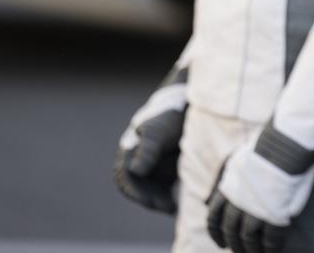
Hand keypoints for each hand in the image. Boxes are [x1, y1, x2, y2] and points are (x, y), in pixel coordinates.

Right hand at [114, 76, 186, 213]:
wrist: (188, 105)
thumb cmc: (169, 117)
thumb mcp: (158, 132)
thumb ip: (148, 150)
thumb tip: (135, 171)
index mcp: (130, 151)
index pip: (125, 177)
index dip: (136, 191)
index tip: (149, 201)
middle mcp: (137, 160)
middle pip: (138, 187)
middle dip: (150, 199)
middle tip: (166, 208)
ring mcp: (151, 164)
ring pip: (150, 188)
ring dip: (159, 199)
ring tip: (174, 208)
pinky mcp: (165, 167)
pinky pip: (163, 186)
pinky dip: (168, 194)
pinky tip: (179, 201)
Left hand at [205, 123, 313, 252]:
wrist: (285, 145)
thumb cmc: (262, 149)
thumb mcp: (233, 161)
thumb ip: (218, 182)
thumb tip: (204, 202)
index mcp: (225, 190)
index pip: (213, 219)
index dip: (216, 234)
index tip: (221, 244)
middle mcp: (236, 203)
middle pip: (231, 232)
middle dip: (235, 245)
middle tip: (241, 252)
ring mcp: (255, 211)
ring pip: (248, 239)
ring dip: (252, 250)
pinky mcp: (274, 216)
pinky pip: (270, 239)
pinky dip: (271, 247)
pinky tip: (273, 250)